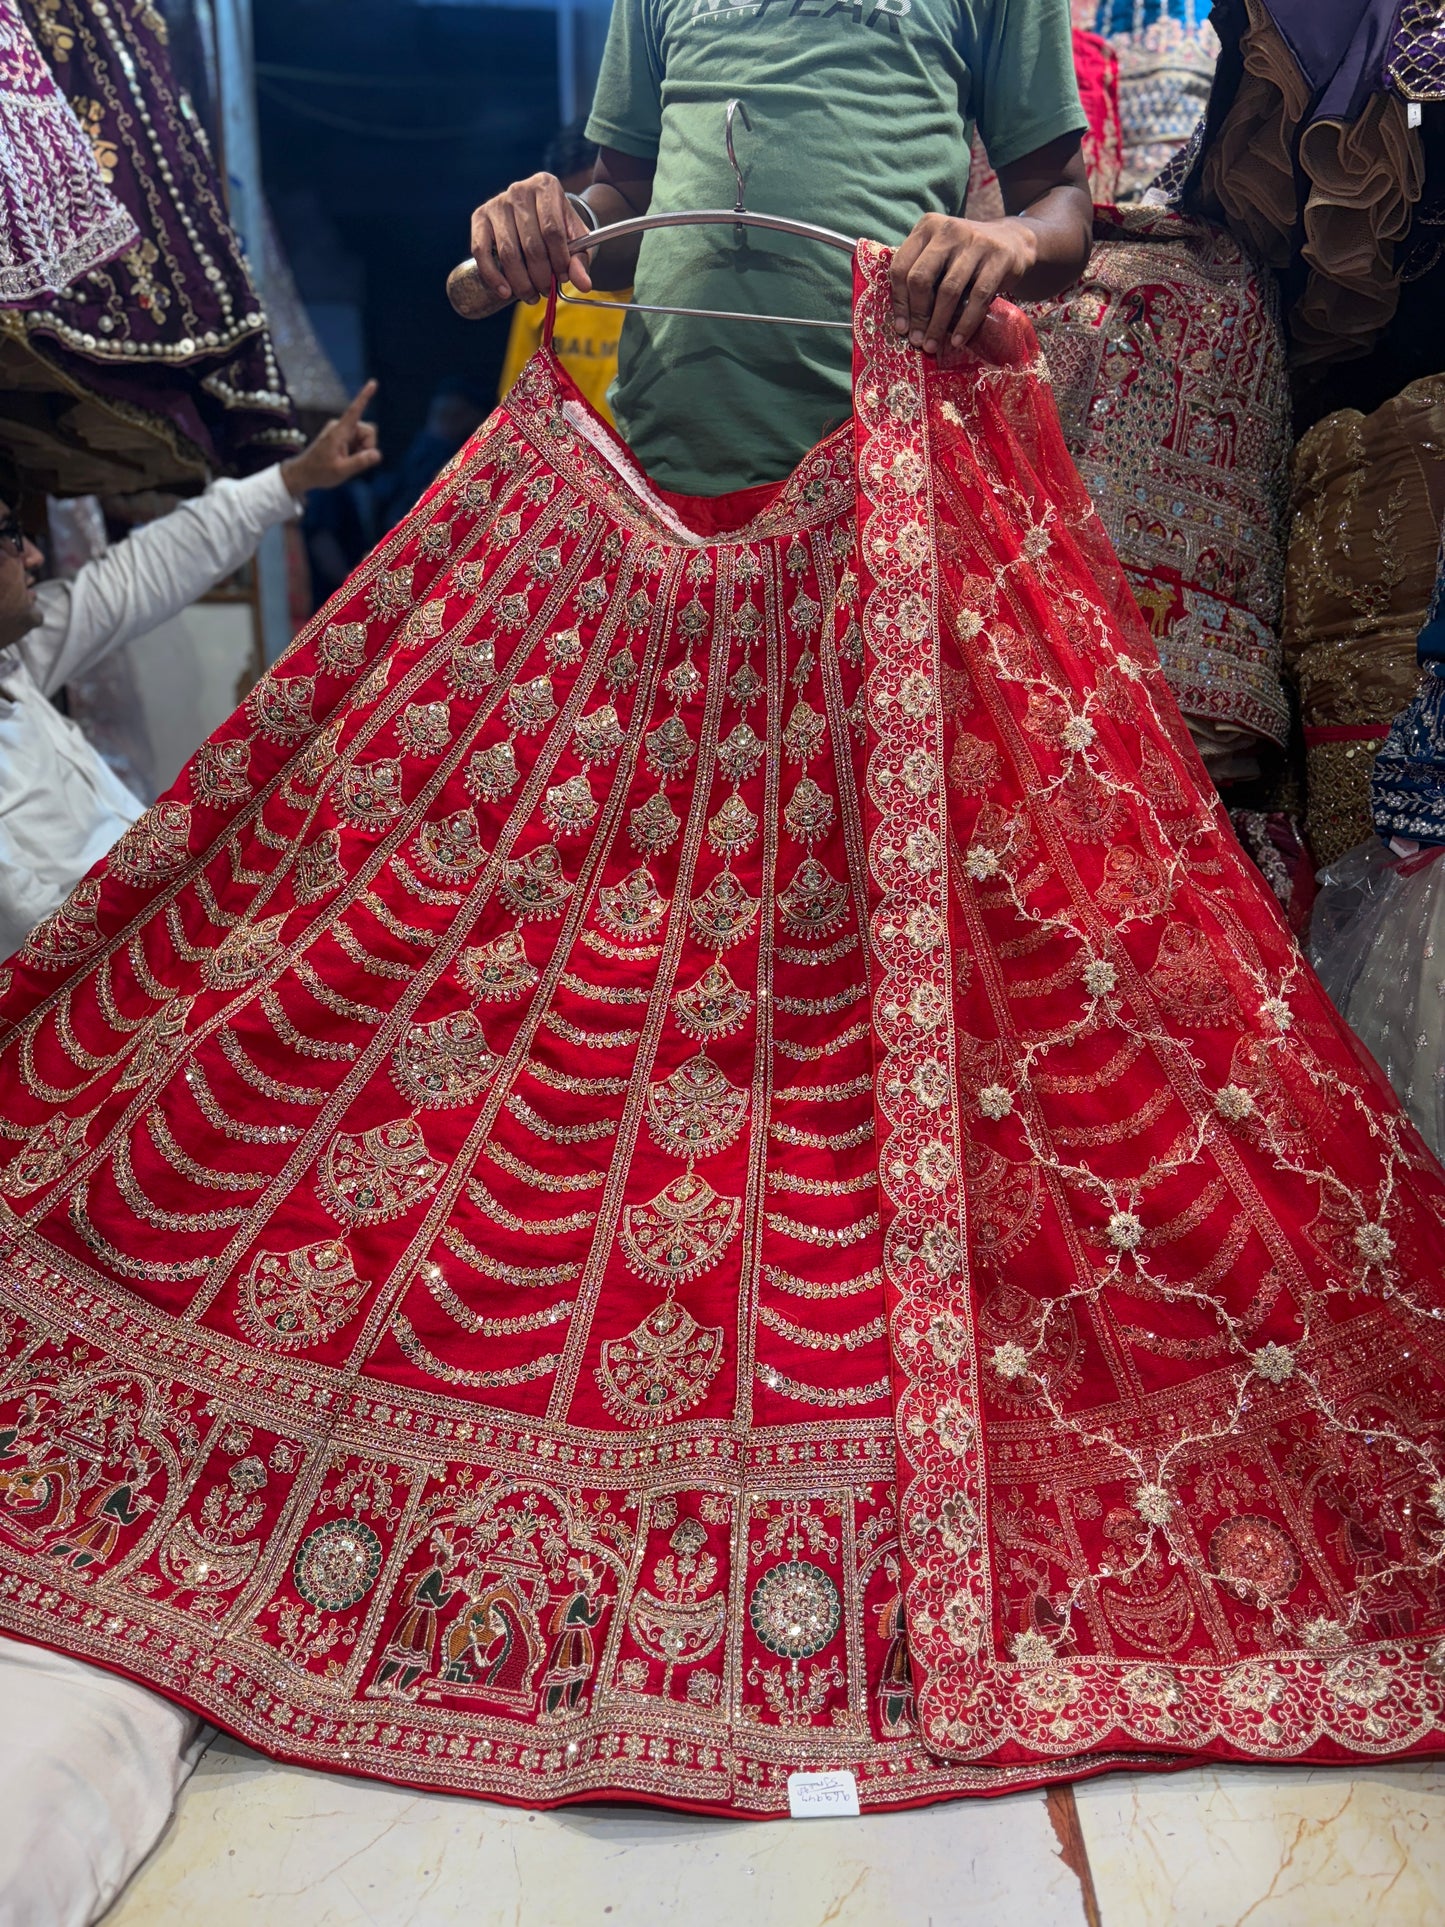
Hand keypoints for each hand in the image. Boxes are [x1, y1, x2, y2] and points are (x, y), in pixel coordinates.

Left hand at [281, 381, 382, 497]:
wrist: (303, 473)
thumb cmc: (320, 472)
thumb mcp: (341, 471)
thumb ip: (360, 462)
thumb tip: (377, 454)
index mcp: (339, 432)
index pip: (355, 411)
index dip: (364, 397)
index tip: (372, 382)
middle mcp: (341, 427)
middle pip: (368, 431)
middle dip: (368, 446)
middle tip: (355, 462)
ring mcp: (341, 431)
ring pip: (365, 437)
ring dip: (362, 450)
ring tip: (346, 461)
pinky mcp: (342, 436)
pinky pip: (359, 441)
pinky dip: (357, 451)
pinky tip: (345, 459)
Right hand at [469, 172, 593, 317]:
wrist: (534, 214)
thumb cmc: (557, 228)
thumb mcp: (575, 240)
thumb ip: (580, 261)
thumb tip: (584, 285)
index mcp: (546, 186)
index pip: (553, 231)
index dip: (559, 261)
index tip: (563, 278)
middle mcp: (519, 190)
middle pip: (531, 245)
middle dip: (541, 276)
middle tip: (547, 291)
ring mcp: (496, 203)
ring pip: (508, 253)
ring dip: (521, 282)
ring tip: (531, 296)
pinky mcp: (479, 217)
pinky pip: (481, 251)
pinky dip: (493, 276)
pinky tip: (505, 292)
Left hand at [889, 213, 1037, 356]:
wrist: (1013, 241)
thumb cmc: (967, 256)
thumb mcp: (941, 254)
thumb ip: (922, 274)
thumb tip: (904, 323)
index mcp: (927, 227)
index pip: (901, 267)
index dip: (899, 302)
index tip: (901, 328)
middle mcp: (948, 230)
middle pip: (921, 279)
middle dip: (917, 315)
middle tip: (917, 340)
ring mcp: (975, 242)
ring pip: (948, 290)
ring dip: (938, 324)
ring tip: (933, 345)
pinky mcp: (998, 257)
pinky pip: (978, 297)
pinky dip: (965, 323)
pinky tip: (957, 340)